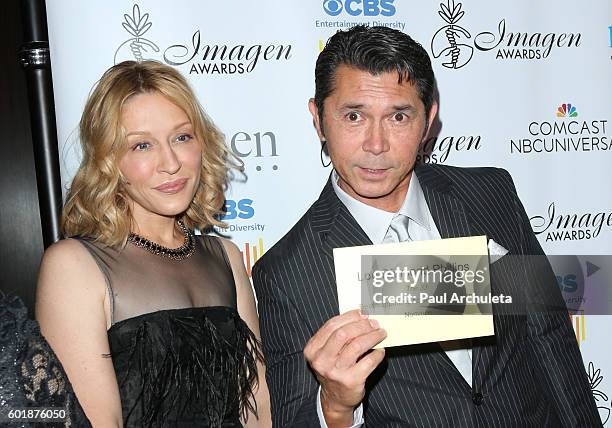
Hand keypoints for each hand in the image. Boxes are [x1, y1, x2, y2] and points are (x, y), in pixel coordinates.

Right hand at [304, 310, 385, 426]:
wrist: (335, 399)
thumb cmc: (333, 369)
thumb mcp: (327, 352)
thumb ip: (337, 335)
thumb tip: (360, 316)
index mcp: (313, 349)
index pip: (331, 325)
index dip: (349, 316)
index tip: (362, 313)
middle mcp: (322, 360)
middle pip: (344, 334)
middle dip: (362, 325)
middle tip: (374, 323)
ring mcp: (336, 372)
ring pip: (357, 346)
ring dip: (372, 336)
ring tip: (381, 333)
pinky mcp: (351, 381)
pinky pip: (368, 361)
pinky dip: (377, 353)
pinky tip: (380, 350)